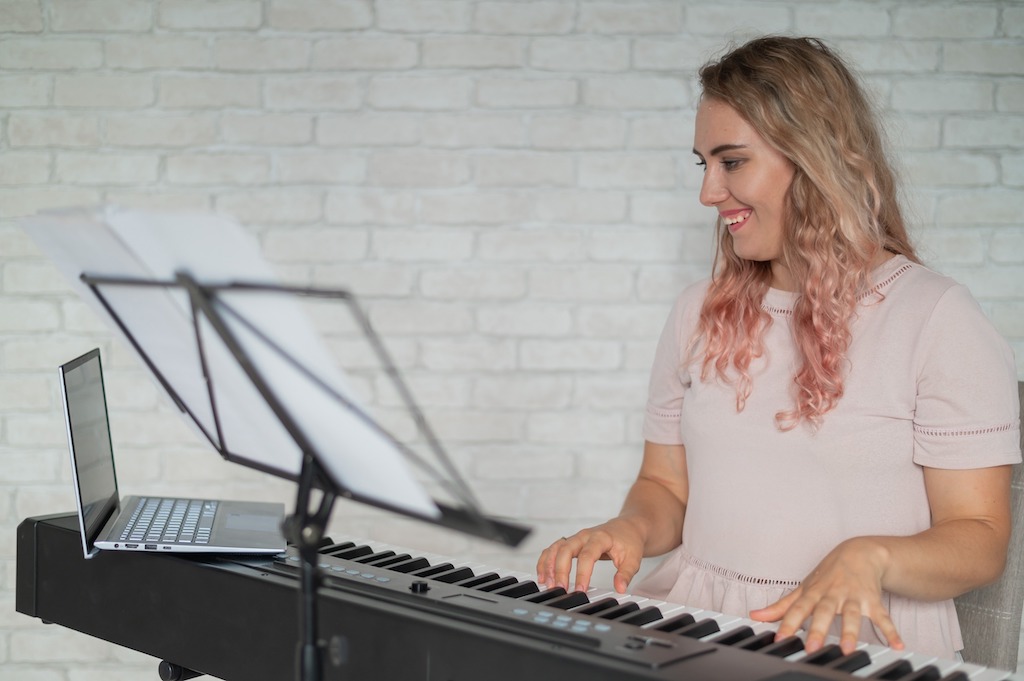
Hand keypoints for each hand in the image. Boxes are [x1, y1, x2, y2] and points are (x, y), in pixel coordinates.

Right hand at [536, 518, 645, 593]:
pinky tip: (543, 576)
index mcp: (600, 537)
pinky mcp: (571, 543)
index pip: (587, 555)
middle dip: (560, 570)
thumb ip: (626, 574)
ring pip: (556, 548)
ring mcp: (576, 538)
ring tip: (548, 584)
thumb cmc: (629, 541)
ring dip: (549, 565)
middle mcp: (584, 536)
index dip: (582, 573)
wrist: (627, 527)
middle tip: (560, 589)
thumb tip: (619, 588)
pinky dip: (546, 561)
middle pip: (566, 549)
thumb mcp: (633, 558)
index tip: (580, 590)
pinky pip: (553, 549)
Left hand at [748, 537, 903, 654]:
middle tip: (812, 648)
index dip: (788, 623)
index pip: (798, 609)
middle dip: (818, 629)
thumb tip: (755, 615)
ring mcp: (854, 596)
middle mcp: (833, 594)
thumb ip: (782, 606)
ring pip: (852, 614)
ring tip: (849, 649)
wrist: (861, 552)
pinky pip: (883, 616)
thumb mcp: (804, 588)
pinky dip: (890, 630)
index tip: (780, 639)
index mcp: (814, 593)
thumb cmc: (829, 574)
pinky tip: (897, 644)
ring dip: (851, 631)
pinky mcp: (873, 599)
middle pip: (824, 612)